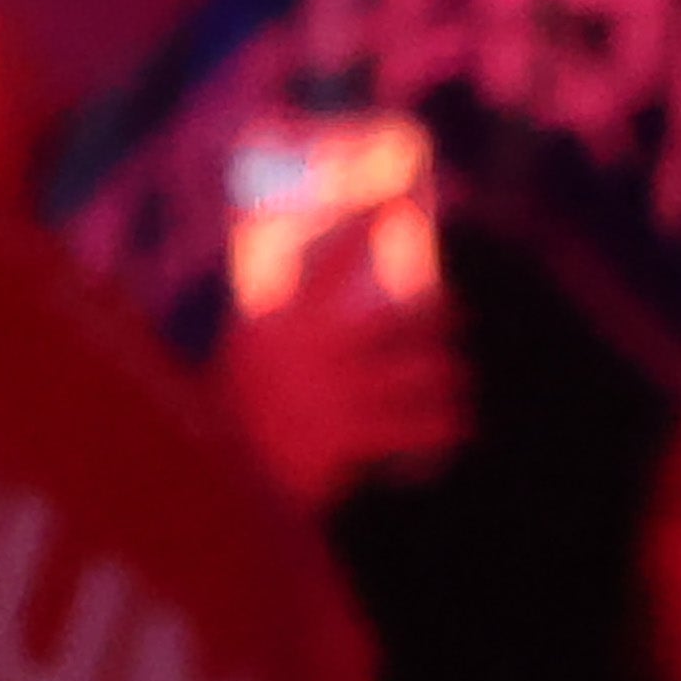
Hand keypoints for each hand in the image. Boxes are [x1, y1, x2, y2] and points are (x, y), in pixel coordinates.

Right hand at [212, 222, 468, 511]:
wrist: (219, 480)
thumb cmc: (236, 413)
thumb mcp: (247, 355)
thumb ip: (284, 324)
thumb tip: (328, 294)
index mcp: (281, 324)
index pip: (327, 262)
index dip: (362, 226)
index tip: (394, 200)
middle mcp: (312, 354)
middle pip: (396, 323)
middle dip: (438, 319)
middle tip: (461, 317)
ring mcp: (332, 397)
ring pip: (415, 377)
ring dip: (447, 380)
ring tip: (460, 385)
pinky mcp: (346, 441)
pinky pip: (411, 430)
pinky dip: (442, 428)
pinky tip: (458, 429)